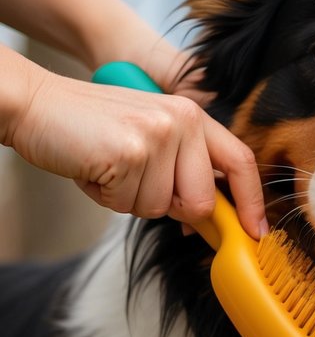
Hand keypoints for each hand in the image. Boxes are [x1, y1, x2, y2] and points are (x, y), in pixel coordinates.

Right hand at [6, 64, 266, 236]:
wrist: (38, 105)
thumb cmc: (90, 129)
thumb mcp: (150, 138)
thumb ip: (183, 169)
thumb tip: (208, 220)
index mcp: (193, 115)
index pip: (239, 162)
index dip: (251, 202)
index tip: (255, 231)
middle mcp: (183, 121)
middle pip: (200, 202)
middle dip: (167, 207)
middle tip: (133, 181)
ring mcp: (158, 135)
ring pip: (160, 208)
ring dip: (128, 199)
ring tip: (108, 167)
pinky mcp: (131, 152)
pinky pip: (128, 205)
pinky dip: (106, 197)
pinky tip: (94, 168)